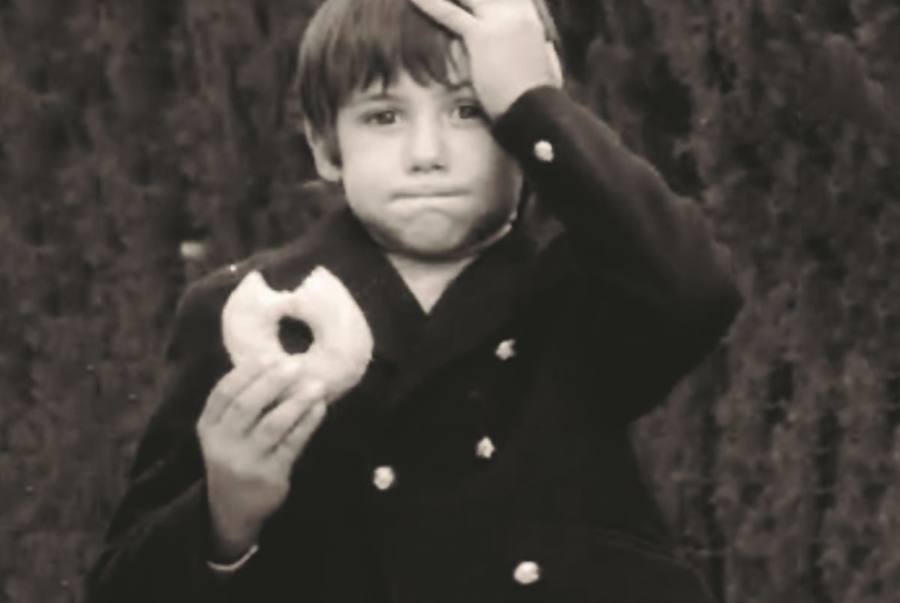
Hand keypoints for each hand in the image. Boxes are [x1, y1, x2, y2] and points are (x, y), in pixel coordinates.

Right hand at [196, 357, 327, 560]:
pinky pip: (292, 443)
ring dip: (296, 402)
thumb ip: (241, 405)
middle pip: (246, 406)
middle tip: (296, 364)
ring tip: (317, 384)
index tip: (269, 355)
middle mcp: (222, 443)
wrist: (232, 510)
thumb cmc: (234, 457)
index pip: (224, 393)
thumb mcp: (225, 434)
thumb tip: (275, 364)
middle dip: (272, 382)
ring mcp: (245, 461)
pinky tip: (319, 408)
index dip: (246, 372)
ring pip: (273, 425)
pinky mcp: (269, 475)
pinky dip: (307, 423)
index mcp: (209, 427)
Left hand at [408, 0, 562, 119]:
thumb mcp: (547, 63)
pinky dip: (429, 3)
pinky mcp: (481, 36)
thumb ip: (540, 47)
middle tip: (456, 0)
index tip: (472, 0)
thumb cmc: (540, 95)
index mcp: (530, 16)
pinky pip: (449, 13)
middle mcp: (516, 11)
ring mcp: (499, 20)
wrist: (536, 110)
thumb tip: (543, 44)